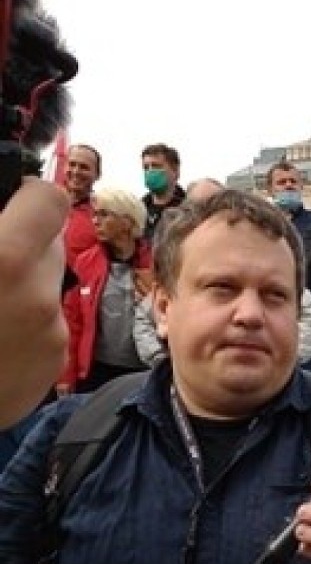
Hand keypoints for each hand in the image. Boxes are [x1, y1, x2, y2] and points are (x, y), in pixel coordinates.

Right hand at [0, 178, 69, 426]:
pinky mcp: (52, 366)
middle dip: (23, 241)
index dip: (28, 196)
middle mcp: (38, 297)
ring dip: (22, 283)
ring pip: (48, 286)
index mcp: (6, 261)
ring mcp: (51, 336)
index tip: (9, 202)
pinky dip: (24, 323)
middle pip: (52, 243)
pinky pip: (46, 326)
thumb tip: (2, 208)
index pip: (49, 201)